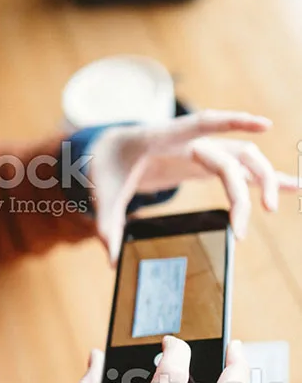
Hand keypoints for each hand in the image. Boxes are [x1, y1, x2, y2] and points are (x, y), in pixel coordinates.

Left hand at [88, 110, 297, 262]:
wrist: (111, 149)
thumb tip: (110, 259)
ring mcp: (201, 151)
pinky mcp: (206, 164)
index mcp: (163, 138)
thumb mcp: (100, 190)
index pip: (202, 125)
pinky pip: (242, 170)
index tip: (264, 124)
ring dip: (263, 181)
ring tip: (271, 209)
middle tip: (242, 228)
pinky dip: (265, 179)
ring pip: (244, 159)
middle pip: (230, 157)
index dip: (233, 123)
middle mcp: (189, 141)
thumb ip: (106, 222)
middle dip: (242, 190)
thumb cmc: (108, 164)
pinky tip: (293, 187)